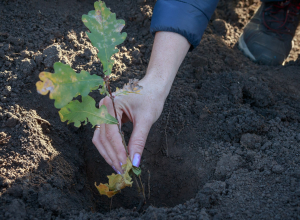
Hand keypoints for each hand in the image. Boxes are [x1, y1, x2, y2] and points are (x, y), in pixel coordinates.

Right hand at [92, 31, 189, 172]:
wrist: (154, 85)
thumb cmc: (151, 97)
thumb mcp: (146, 120)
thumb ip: (138, 141)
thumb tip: (134, 162)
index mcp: (110, 104)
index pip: (110, 133)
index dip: (117, 151)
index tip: (125, 165)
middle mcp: (102, 107)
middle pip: (102, 137)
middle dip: (111, 155)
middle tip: (121, 170)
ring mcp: (103, 112)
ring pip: (101, 138)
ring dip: (109, 153)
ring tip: (119, 166)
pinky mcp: (108, 117)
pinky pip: (105, 135)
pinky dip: (111, 147)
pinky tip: (118, 156)